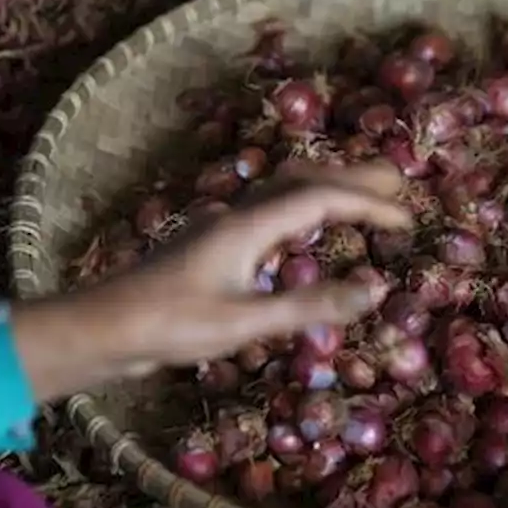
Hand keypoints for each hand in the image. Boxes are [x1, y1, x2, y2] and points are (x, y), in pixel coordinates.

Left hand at [13, 158, 410, 402]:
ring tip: (363, 195)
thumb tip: (375, 289)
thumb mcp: (244, 323)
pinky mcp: (212, 246)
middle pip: (304, 179)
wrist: (100, 329)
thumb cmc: (169, 326)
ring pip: (283, 190)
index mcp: (246, 226)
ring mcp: (221, 228)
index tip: (407, 219)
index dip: (368, 204)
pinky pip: (269, 210)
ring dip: (327, 186)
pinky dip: (302, 207)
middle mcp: (236, 215)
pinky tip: (304, 229)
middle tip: (400, 183)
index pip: (321, 198)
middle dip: (354, 177)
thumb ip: (310, 305)